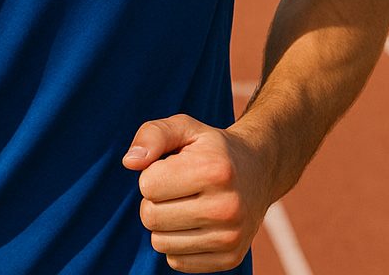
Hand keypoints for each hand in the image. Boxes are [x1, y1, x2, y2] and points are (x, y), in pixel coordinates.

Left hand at [123, 114, 273, 272]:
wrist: (259, 171)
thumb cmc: (211, 149)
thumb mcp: (183, 127)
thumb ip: (151, 135)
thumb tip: (130, 162)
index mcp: (214, 171)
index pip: (147, 186)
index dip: (151, 174)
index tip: (170, 168)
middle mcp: (227, 207)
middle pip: (151, 217)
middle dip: (153, 201)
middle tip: (176, 189)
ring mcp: (232, 237)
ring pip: (161, 243)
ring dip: (164, 224)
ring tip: (185, 205)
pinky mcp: (231, 259)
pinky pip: (177, 262)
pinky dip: (177, 244)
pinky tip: (194, 225)